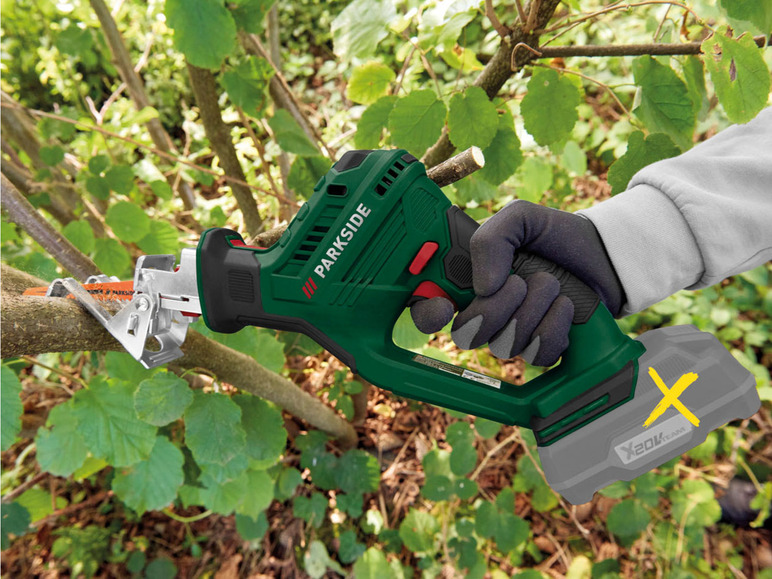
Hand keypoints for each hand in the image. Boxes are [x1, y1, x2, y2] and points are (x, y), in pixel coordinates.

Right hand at [410, 200, 624, 365]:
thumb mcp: (519, 218)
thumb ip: (491, 239)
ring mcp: (510, 332)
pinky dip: (554, 327)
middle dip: (495, 309)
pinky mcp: (539, 348)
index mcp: (466, 279)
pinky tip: (564, 306)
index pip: (426, 306)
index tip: (443, 306)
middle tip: (519, 281)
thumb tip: (483, 287)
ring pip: (503, 345)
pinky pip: (535, 355)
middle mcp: (483, 309)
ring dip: (533, 310)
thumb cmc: (555, 235)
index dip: (426, 313)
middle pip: (465, 335)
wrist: (602, 255)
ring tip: (551, 283)